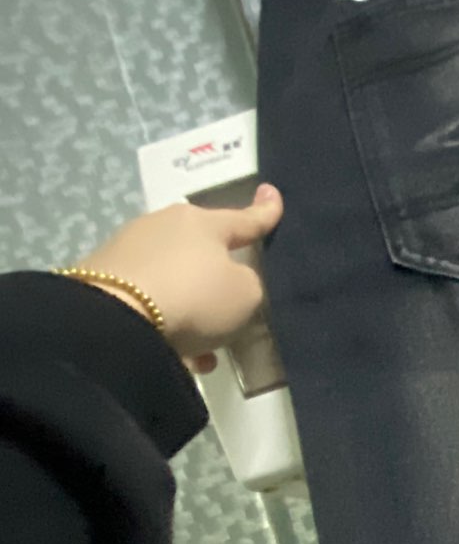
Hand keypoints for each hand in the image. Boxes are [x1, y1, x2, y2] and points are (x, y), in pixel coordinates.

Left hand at [79, 185, 282, 372]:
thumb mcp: (246, 295)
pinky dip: (164, 321)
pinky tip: (174, 351)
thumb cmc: (194, 298)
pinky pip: (148, 298)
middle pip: (202, 250)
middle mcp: (163, 225)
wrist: (116, 320)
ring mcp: (128, 248)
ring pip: (174, 279)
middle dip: (216, 277)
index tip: (272, 192)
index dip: (265, 211)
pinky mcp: (101, 276)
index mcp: (202, 221)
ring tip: (202, 346)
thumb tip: (231, 281)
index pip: (244, 217)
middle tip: (230, 307)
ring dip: (190, 308)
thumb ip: (249, 283)